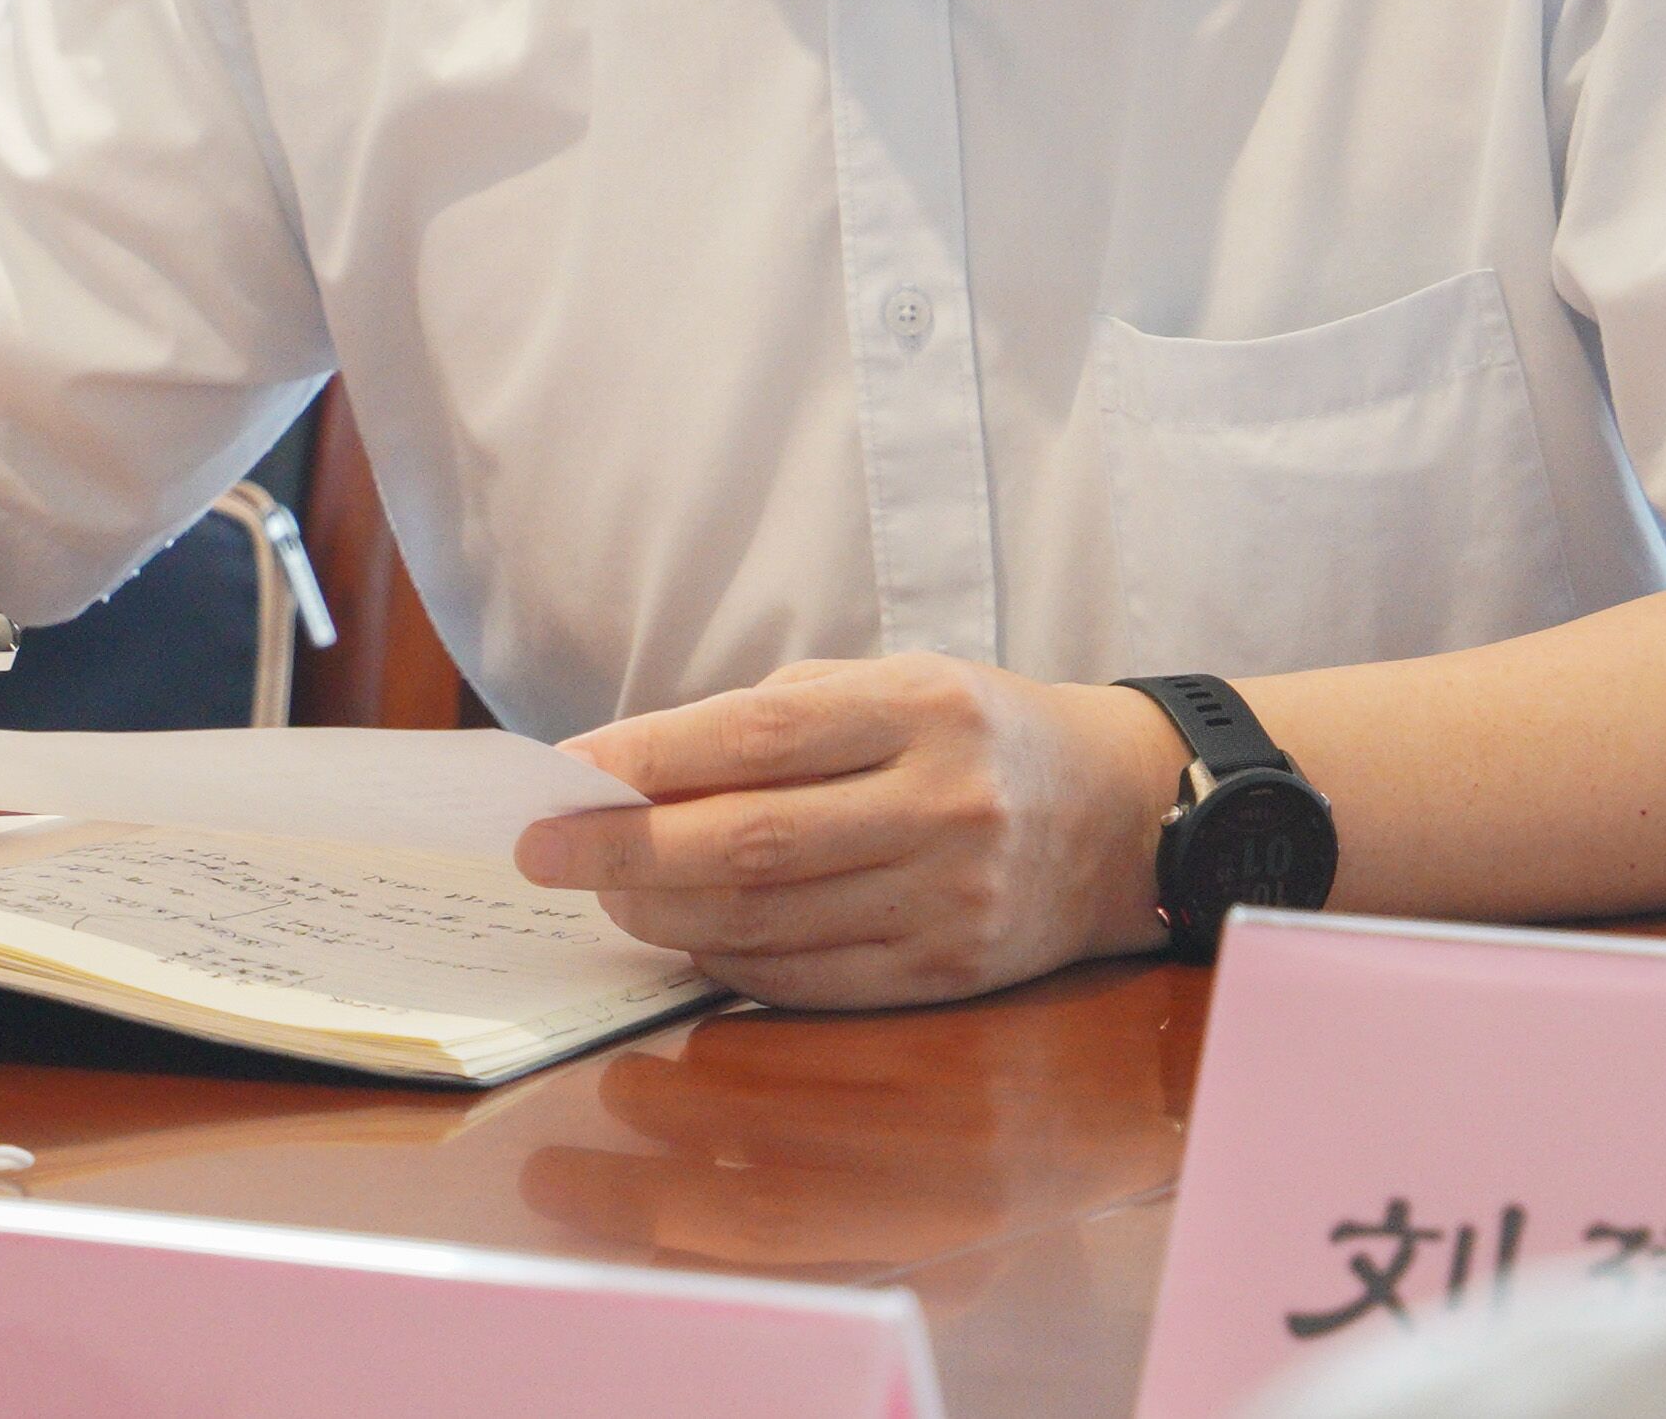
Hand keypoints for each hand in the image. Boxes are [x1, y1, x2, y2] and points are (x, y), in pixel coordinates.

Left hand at [516, 656, 1181, 1009]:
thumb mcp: (896, 684)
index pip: (759, 734)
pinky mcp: (950, 974)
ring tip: (606, 893)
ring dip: (663, 913)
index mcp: (922, 708)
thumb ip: (775, 720)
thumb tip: (630, 772)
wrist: (1122, 814)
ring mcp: (951, 900)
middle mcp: (942, 805)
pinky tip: (688, 937)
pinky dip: (729, 964)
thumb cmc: (976, 735)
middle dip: (625, 850)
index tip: (563, 774)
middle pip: (750, 841)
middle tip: (543, 852)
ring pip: (767, 922)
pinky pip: (808, 982)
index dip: (648, 758)